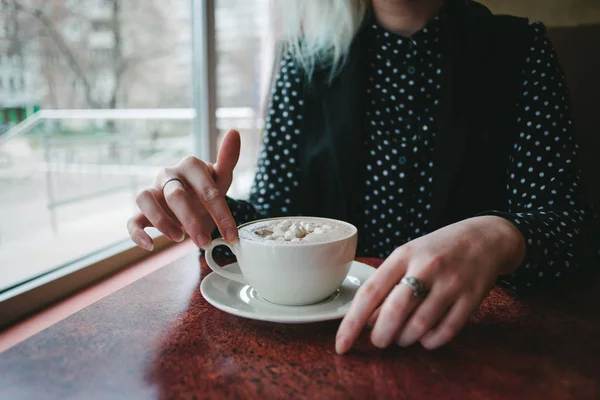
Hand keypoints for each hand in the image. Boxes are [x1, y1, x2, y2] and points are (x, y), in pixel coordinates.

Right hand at [127, 129, 240, 250]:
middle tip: (204, 241)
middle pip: (175, 195)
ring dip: (162, 222)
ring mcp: (153, 192)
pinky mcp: (141, 211)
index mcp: (189, 166)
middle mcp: (168, 176)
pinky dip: (137, 233)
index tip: (231, 235)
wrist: (191, 202)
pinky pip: (132, 220)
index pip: (206, 189)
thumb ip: (228, 159)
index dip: (221, 213)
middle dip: (191, 221)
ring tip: (178, 238)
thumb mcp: (221, 178)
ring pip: (146, 200)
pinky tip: (149, 245)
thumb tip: (235, 132)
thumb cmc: (205, 190)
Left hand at [335, 216, 524, 353]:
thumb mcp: (406, 257)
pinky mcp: (472, 298)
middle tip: (380, 340)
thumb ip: (386, 285)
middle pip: (394, 313)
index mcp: (403, 255)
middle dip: (381, 336)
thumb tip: (367, 321)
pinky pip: (445, 332)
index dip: (352, 323)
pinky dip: (430, 342)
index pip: (370, 293)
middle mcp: (426, 267)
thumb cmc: (436, 251)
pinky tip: (425, 337)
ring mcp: (451, 283)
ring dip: (405, 340)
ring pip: (419, 327)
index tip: (341, 345)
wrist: (484, 238)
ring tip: (403, 336)